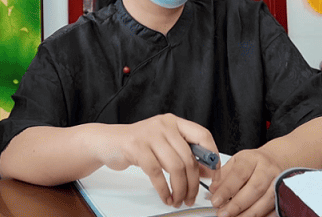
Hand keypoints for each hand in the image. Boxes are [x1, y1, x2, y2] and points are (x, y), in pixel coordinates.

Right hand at [92, 114, 218, 208]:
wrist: (107, 142)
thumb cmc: (138, 145)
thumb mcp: (163, 145)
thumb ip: (184, 154)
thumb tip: (208, 172)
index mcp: (173, 122)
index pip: (202, 135)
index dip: (212, 157)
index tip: (214, 176)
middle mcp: (163, 125)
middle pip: (189, 158)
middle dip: (193, 184)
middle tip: (191, 198)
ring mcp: (149, 135)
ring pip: (175, 167)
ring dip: (180, 189)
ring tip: (178, 199)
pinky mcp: (136, 147)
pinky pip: (157, 173)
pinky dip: (164, 190)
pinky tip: (165, 196)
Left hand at [208, 149, 281, 216]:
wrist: (274, 161)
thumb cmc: (253, 162)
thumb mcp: (235, 162)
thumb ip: (223, 176)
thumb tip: (213, 190)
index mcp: (252, 159)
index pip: (239, 174)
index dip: (226, 189)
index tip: (215, 201)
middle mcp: (268, 169)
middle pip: (254, 189)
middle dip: (237, 204)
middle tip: (223, 213)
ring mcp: (279, 182)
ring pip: (266, 201)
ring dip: (249, 213)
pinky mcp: (284, 194)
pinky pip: (274, 208)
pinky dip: (262, 215)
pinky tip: (248, 216)